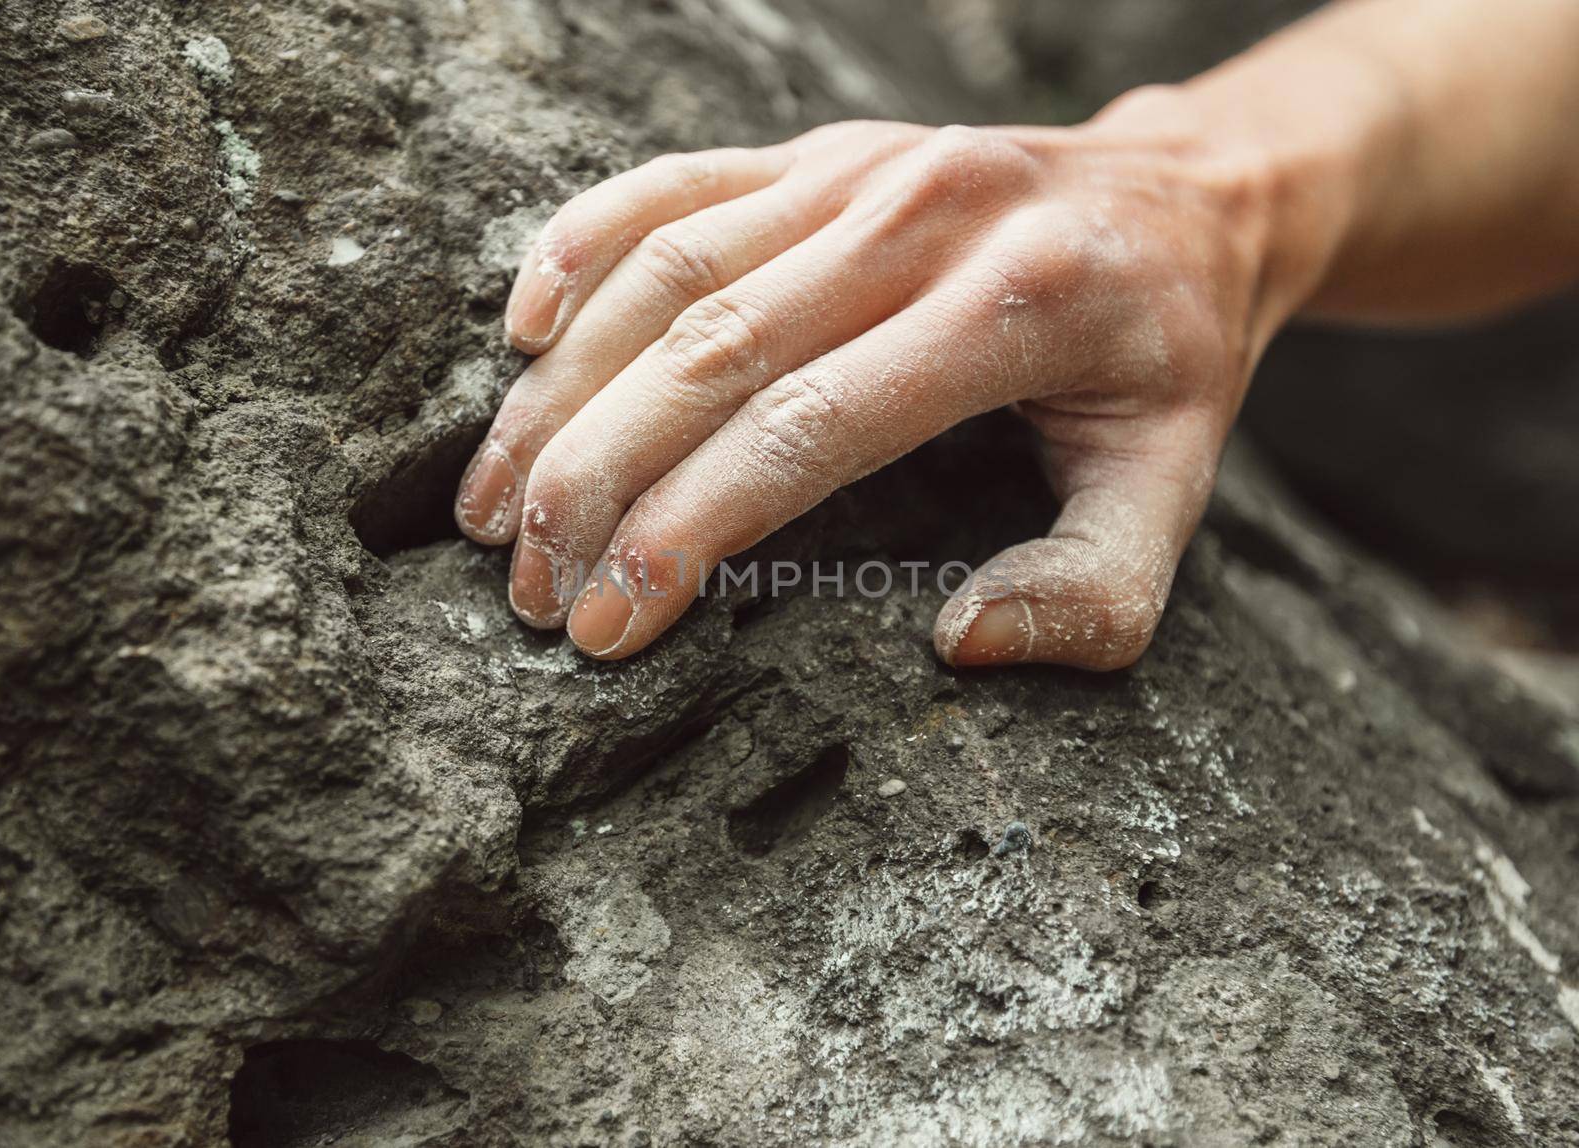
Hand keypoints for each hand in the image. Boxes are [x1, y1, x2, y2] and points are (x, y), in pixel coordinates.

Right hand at [455, 107, 1289, 668]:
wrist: (1189, 197)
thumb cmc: (1169, 364)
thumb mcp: (1178, 489)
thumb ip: (1091, 593)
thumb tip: (955, 645)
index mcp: (1012, 308)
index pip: (804, 430)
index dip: (686, 533)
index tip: (606, 625)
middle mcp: (920, 217)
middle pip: (707, 353)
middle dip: (593, 482)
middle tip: (523, 587)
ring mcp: (858, 167)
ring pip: (663, 273)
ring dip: (560, 392)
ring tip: (491, 500)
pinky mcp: (816, 150)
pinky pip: (670, 187)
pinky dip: (579, 249)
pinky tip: (520, 335)